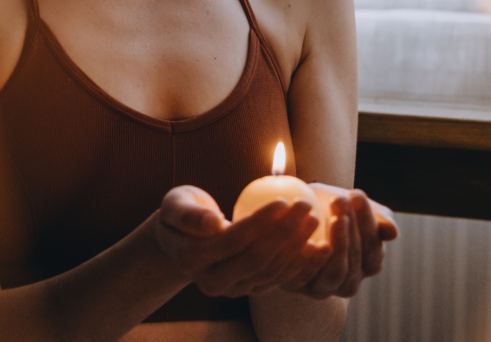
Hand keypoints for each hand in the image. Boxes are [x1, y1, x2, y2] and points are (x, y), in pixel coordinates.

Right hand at [153, 186, 327, 297]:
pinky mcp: (249, 290)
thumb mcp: (175, 205)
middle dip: (285, 233)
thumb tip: (213, 222)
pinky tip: (315, 242)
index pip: (233, 241)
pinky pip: (278, 279)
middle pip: (256, 259)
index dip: (261, 222)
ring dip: (297, 247)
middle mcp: (212, 282)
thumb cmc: (181, 212)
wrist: (183, 241)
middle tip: (306, 207)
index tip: (284, 199)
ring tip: (315, 219)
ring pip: (271, 272)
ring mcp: (233, 290)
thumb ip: (189, 214)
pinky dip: (299, 262)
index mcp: (191, 259)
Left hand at [277, 186, 398, 299]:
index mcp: (369, 264)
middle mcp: (349, 282)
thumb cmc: (331, 206)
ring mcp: (324, 288)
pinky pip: (307, 278)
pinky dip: (311, 260)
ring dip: (336, 243)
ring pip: (336, 273)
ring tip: (331, 216)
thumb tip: (392, 233)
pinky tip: (310, 239)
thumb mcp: (356, 207)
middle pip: (355, 261)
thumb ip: (378, 218)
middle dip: (350, 228)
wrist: (296, 212)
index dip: (367, 222)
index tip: (356, 194)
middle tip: (340, 198)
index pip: (373, 249)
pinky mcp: (299, 286)